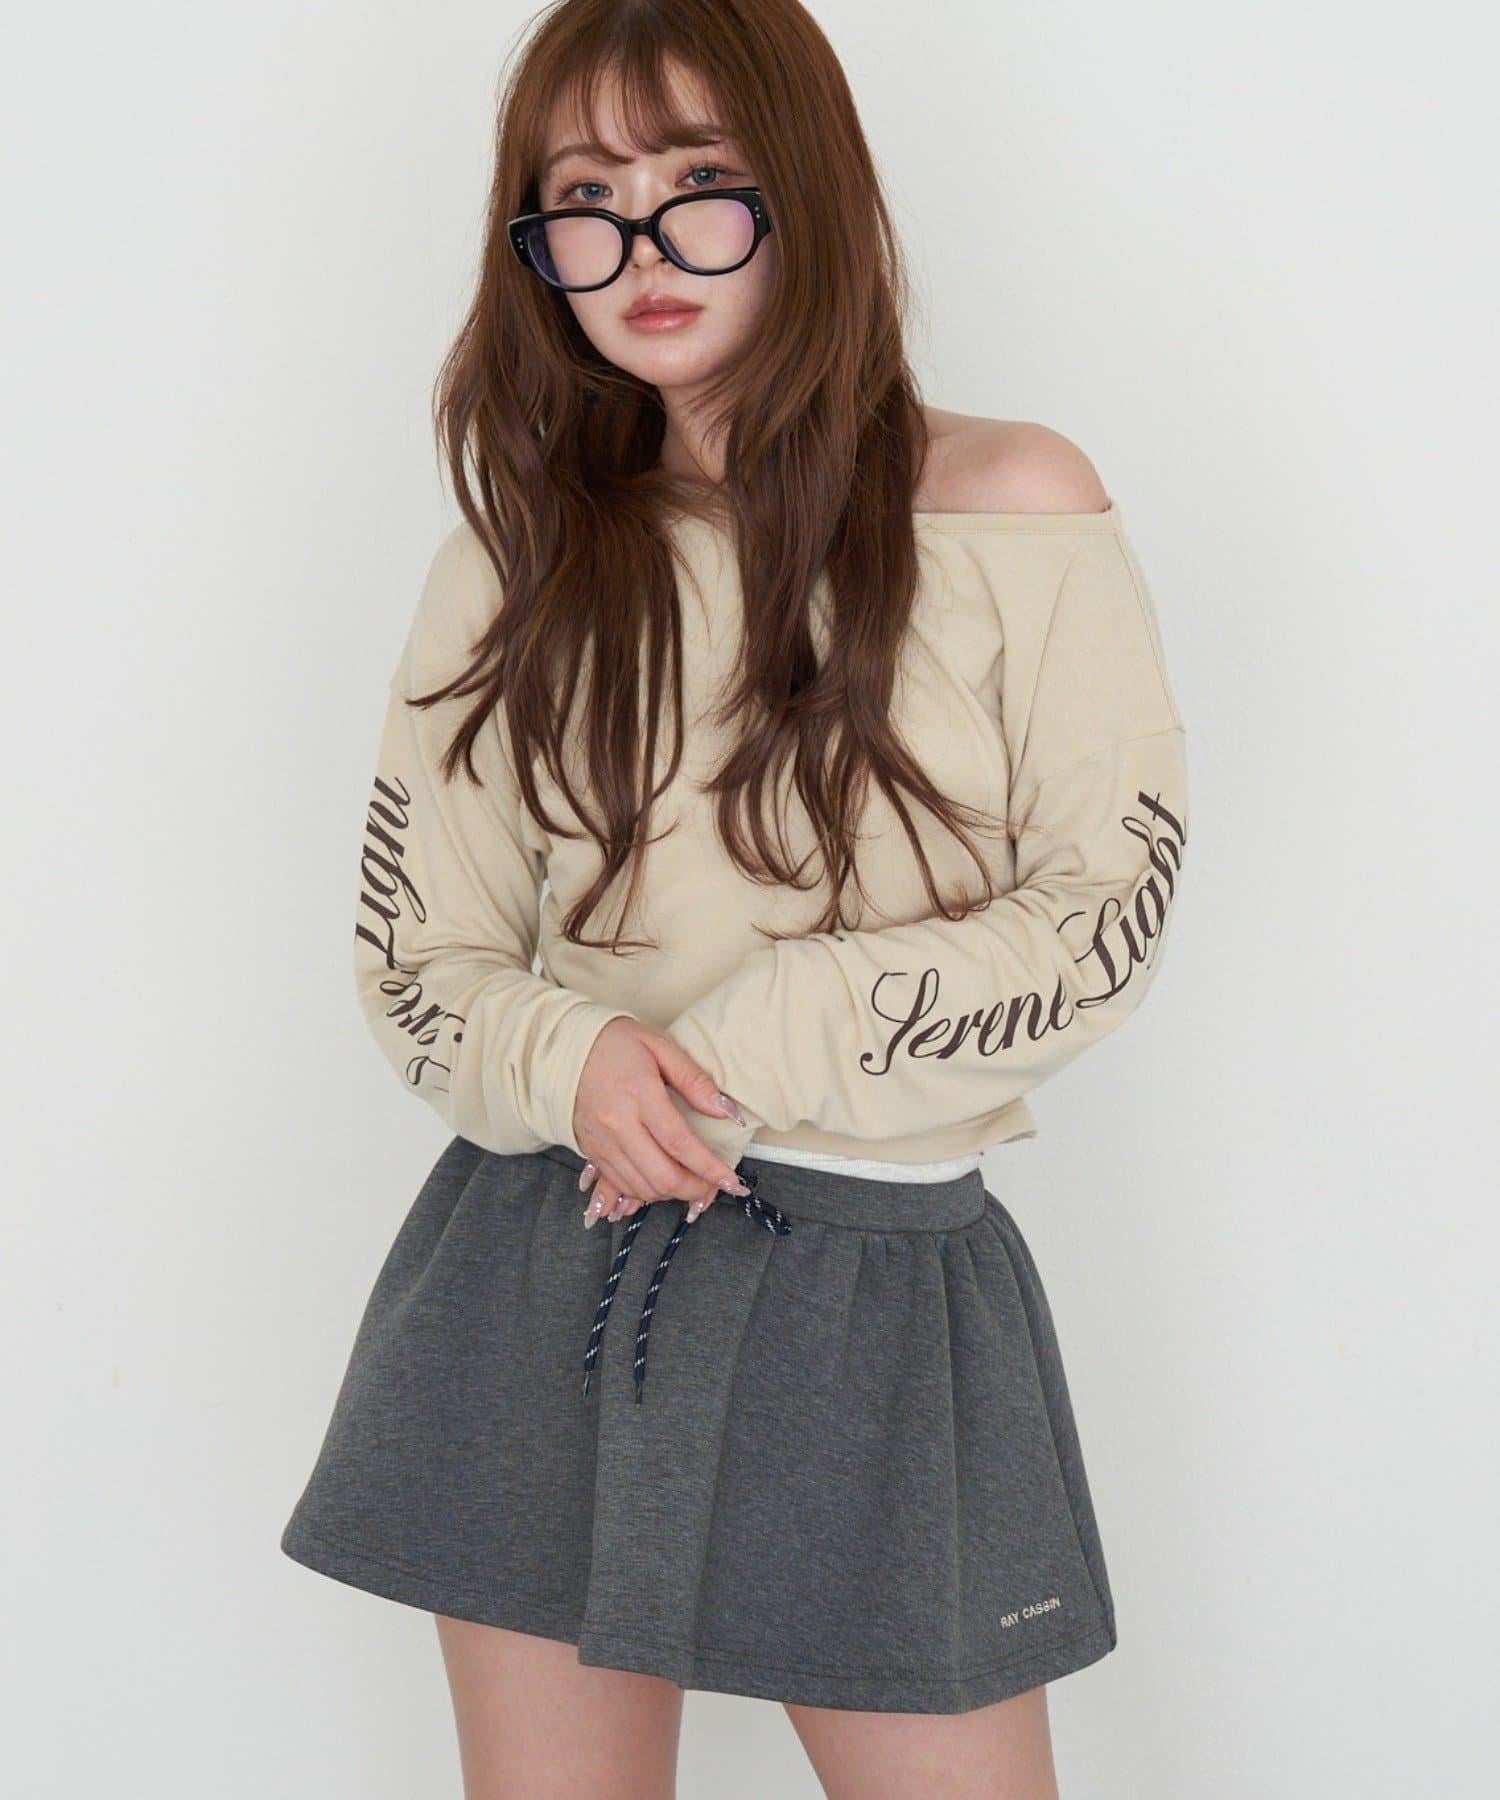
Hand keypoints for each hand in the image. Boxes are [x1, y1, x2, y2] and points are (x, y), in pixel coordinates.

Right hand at [571, 1017, 750, 1227]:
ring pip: (642, 1188)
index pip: (680, 1143)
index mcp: (638, 1094)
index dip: (710, 1168)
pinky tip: (663, 1181)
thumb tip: (726, 1110)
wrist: (563, 1049)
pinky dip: (646, 1191)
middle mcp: (617, 1125)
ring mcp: (601, 1142)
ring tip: (692, 1183)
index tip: (731, 1181)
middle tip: (714, 1186)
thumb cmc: (614, 1042)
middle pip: (662, 1176)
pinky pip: (622, 1185)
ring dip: (672, 1194)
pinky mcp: (591, 1152)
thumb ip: (694, 1080)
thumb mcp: (660, 1046)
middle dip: (695, 1190)